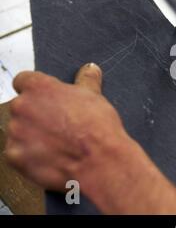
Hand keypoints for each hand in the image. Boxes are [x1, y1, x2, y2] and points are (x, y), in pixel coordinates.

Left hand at [6, 63, 175, 213]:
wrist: (104, 161)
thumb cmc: (104, 129)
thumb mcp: (98, 98)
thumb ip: (89, 80)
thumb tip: (92, 67)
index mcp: (43, 87)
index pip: (25, 79)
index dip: (37, 89)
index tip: (46, 97)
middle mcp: (26, 106)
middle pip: (22, 105)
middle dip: (38, 113)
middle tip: (59, 124)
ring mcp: (20, 132)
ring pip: (20, 129)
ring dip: (34, 134)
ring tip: (59, 142)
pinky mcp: (19, 156)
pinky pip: (19, 152)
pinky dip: (31, 154)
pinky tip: (52, 156)